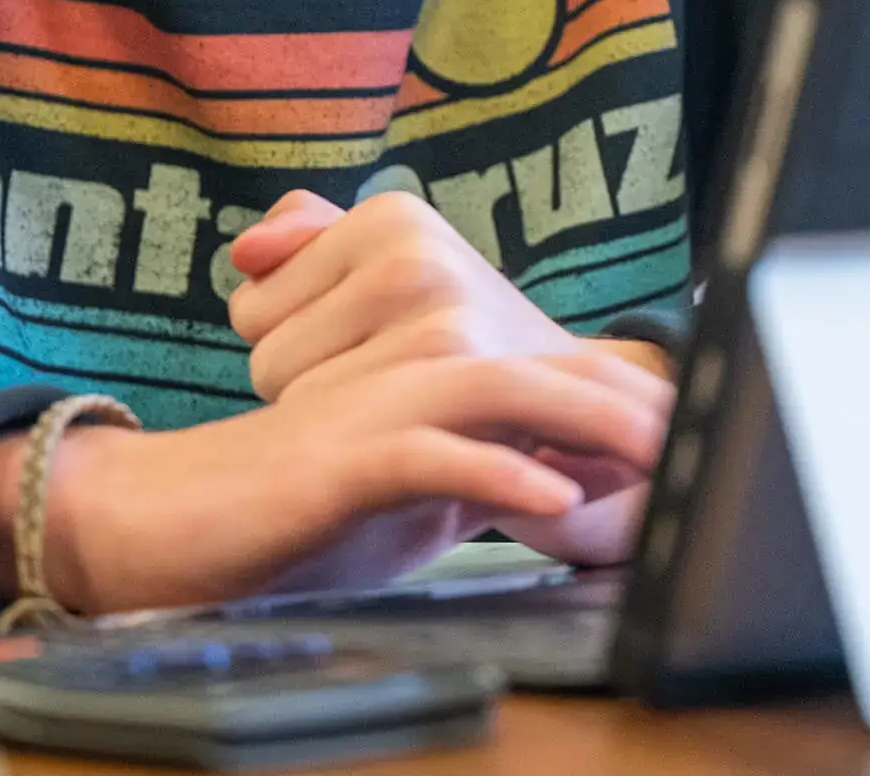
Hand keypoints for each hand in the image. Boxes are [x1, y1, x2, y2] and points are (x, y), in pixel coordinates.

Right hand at [0, 350, 671, 614]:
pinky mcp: (332, 455)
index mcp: (420, 354)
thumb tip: (579, 473)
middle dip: (616, 393)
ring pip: (486, 386)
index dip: (617, 385)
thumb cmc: (298, 497)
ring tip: (647, 452)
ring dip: (575, 417)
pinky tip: (548, 502)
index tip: (693, 424)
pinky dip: (494, 473)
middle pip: (524, 353)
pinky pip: (424, 453)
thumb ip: (485, 454)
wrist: (177, 517)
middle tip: (689, 430)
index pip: (534, 354)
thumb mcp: (413, 476)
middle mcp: (393, 359)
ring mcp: (363, 401)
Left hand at [225, 188, 674, 564]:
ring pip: (289, 391)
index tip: (369, 336)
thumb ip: (309, 237)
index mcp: (392, 215)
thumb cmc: (457, 343)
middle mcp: (415, 254)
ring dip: (333, 413)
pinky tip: (404, 437)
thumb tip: (246, 252)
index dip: (297, 332)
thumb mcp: (391, 268)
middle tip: (390, 376)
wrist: (574, 406)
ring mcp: (437, 317)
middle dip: (310, 373)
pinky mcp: (453, 384)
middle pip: (262, 344)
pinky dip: (358, 445)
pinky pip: (333, 430)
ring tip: (404, 403)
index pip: (252, 294)